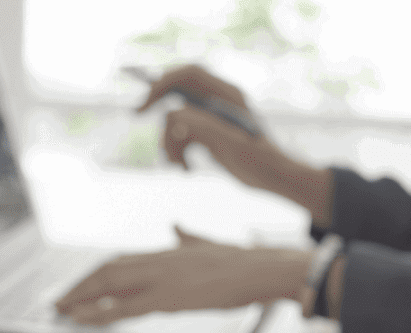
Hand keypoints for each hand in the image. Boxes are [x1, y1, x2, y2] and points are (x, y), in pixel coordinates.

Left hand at [55, 226, 312, 324]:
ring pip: (109, 285)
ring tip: (61, 310)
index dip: (95, 274)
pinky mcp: (169, 299)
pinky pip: (125, 308)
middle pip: (106, 270)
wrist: (260, 268)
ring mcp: (161, 279)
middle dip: (79, 286)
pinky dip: (99, 313)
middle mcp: (157, 261)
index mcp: (165, 252)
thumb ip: (188, 237)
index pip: (120, 260)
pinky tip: (81, 319)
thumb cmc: (241, 262)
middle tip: (58, 301)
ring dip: (81, 298)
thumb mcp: (208, 244)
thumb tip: (176, 227)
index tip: (79, 286)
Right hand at [137, 65, 333, 221]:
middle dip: (160, 110)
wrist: (274, 179)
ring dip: (171, 143)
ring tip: (178, 166)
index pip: (189, 75)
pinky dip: (179, 152)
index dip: (164, 82)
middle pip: (177, 93)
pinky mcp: (209, 133)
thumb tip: (174, 115)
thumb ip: (204, 127)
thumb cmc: (261, 161)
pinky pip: (182, 136)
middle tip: (136, 113)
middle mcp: (218, 101)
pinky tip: (186, 169)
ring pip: (176, 120)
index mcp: (227, 95)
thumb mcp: (232, 145)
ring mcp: (212, 117)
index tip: (146, 101)